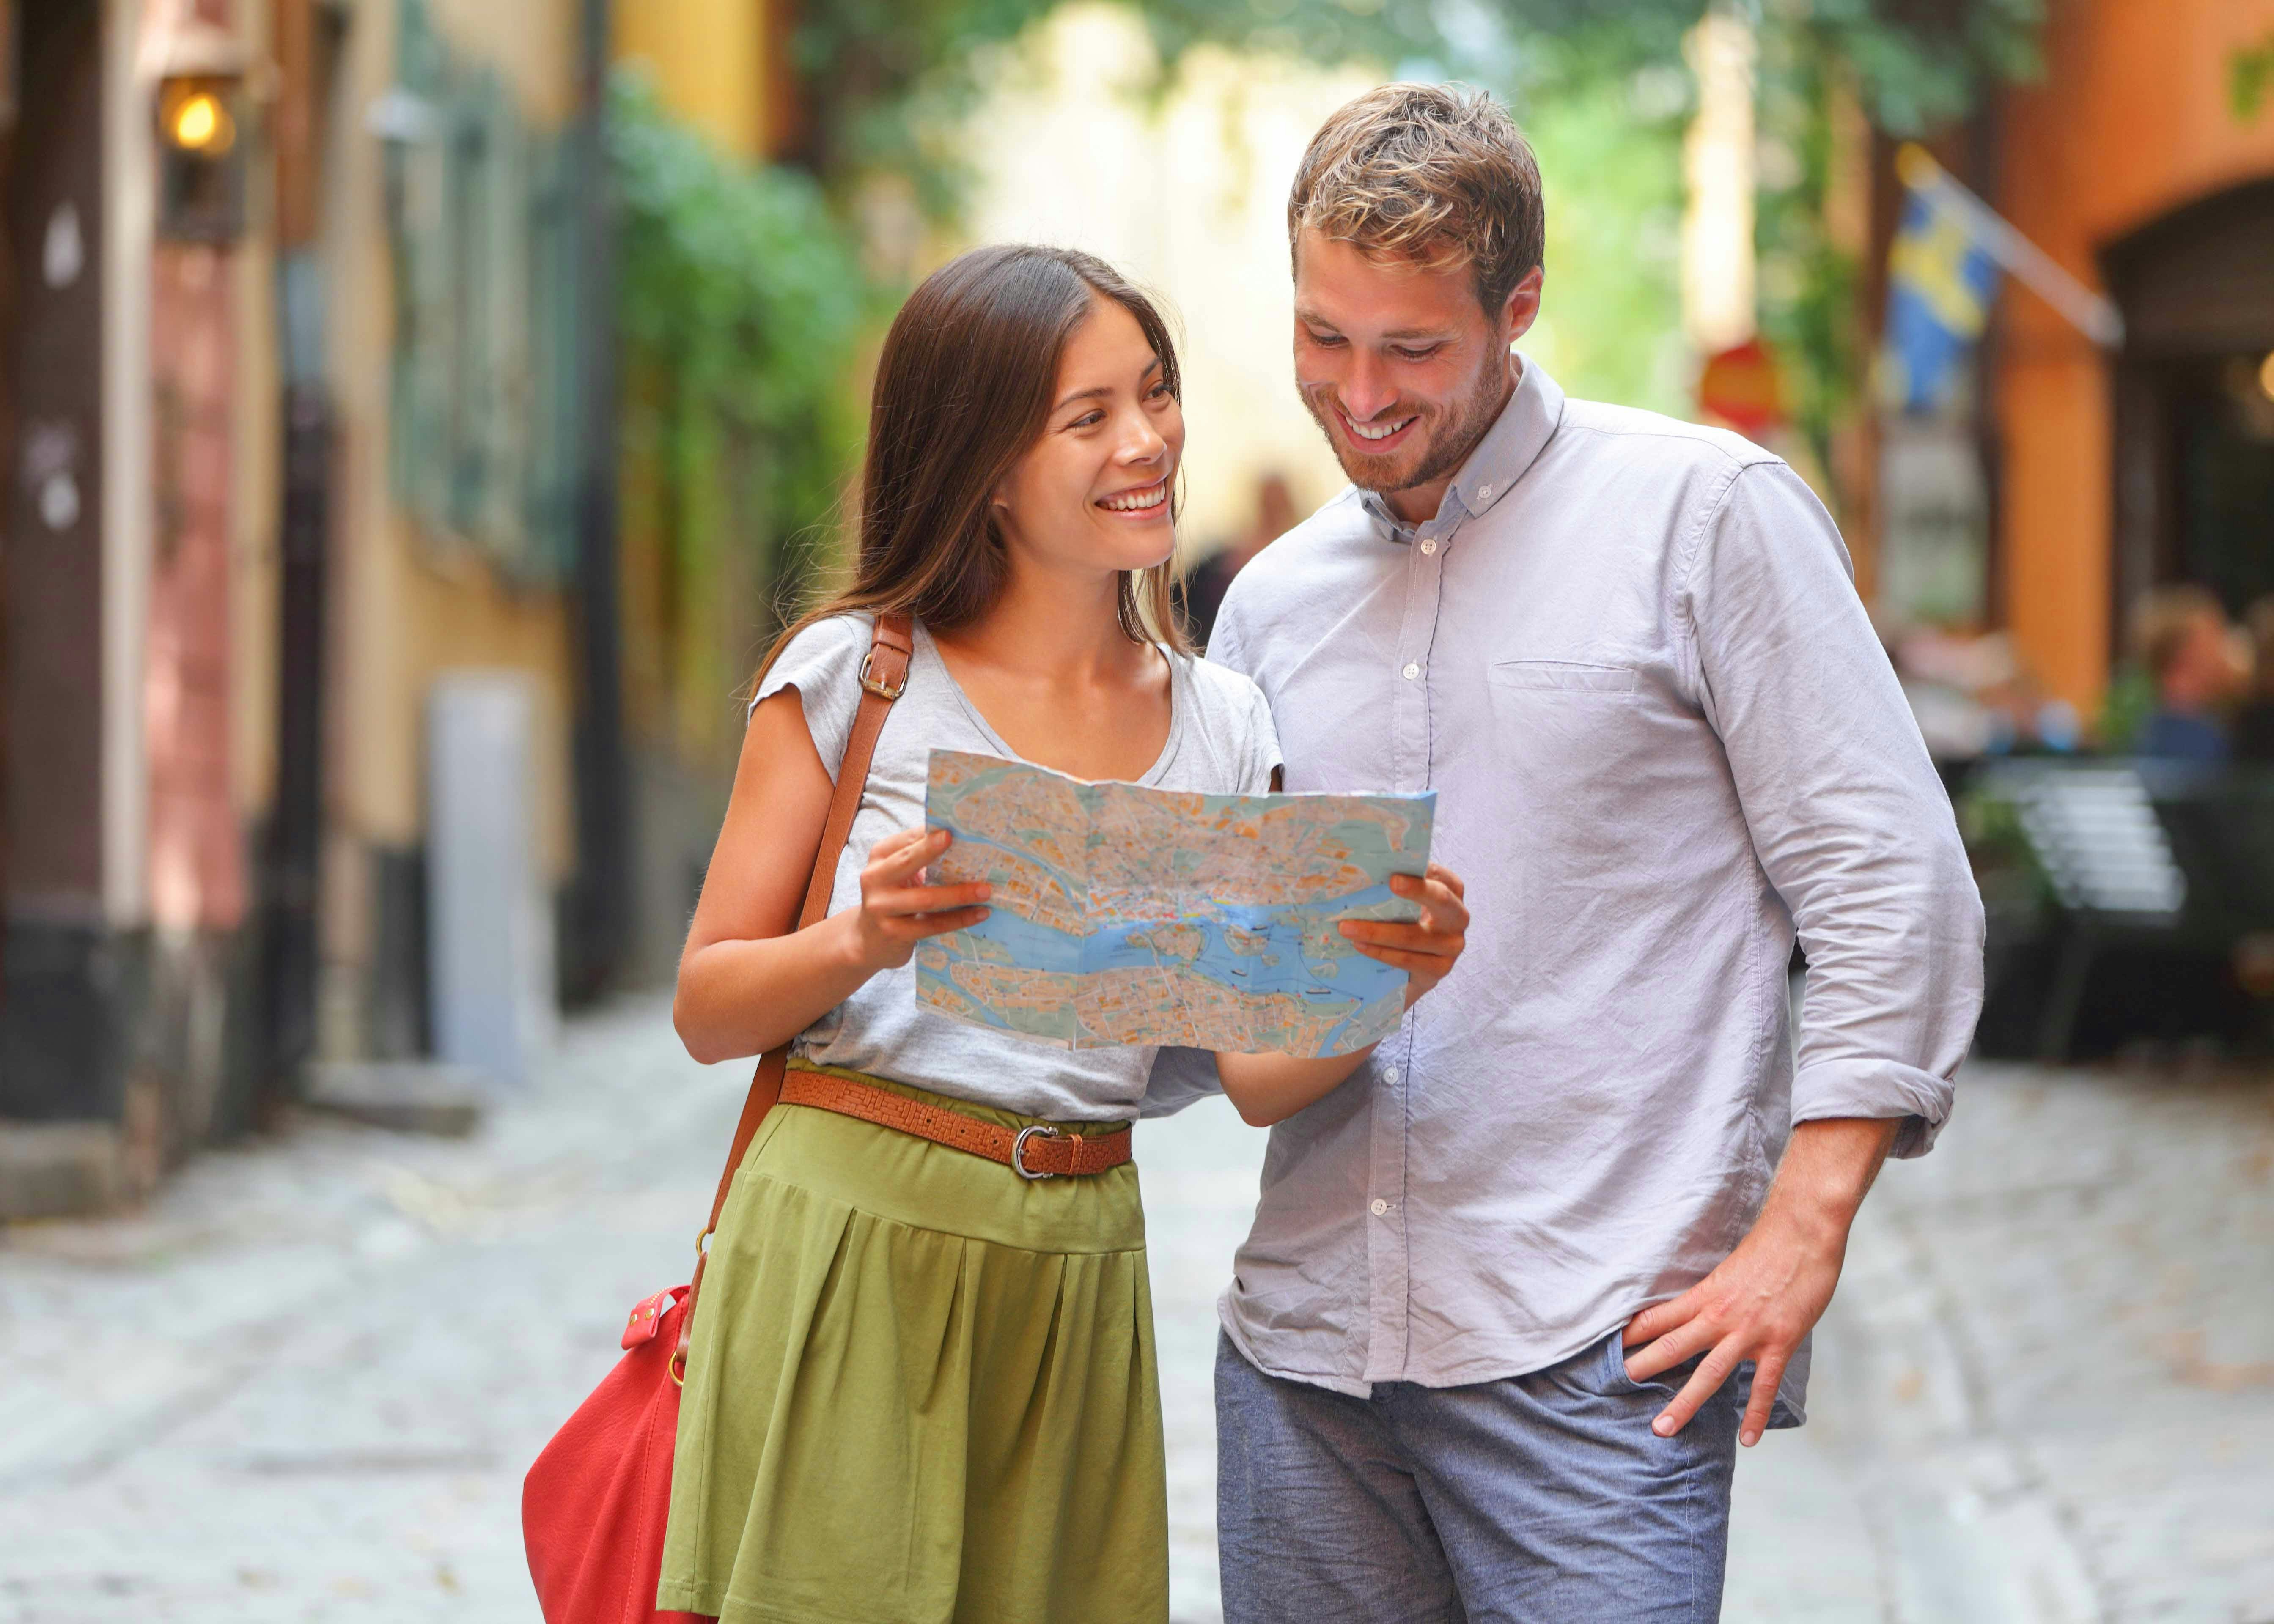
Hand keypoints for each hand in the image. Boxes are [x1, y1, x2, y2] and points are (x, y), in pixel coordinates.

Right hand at [847, 828, 989, 972]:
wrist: (867, 941)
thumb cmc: (893, 899)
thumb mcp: (897, 874)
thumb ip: (918, 857)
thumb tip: (960, 840)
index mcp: (879, 858)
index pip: (905, 840)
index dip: (928, 833)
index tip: (953, 827)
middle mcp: (874, 879)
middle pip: (906, 862)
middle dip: (931, 850)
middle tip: (955, 841)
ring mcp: (881, 908)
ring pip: (925, 899)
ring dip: (959, 894)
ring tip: (985, 890)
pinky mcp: (893, 932)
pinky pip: (932, 925)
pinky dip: (959, 919)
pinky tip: (980, 913)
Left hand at [1339, 863, 1467, 1005]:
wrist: (1413, 967)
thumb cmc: (1407, 922)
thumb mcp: (1406, 902)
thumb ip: (1396, 886)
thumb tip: (1363, 872)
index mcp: (1452, 891)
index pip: (1441, 875)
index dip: (1423, 869)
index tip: (1402, 867)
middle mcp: (1458, 917)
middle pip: (1441, 900)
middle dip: (1417, 890)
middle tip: (1391, 883)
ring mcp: (1452, 946)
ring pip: (1413, 936)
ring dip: (1376, 931)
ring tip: (1347, 927)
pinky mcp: (1439, 969)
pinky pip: (1407, 960)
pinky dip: (1380, 952)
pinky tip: (1359, 945)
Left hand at [1619, 1117, 1897, 1446]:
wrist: (1803, 1232)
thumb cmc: (1770, 1247)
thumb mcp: (1730, 1271)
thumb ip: (1715, 1296)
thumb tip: (1701, 1312)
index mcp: (1705, 1295)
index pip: (1659, 1317)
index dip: (1633, 1334)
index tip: (1610, 1349)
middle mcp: (1719, 1315)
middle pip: (1673, 1345)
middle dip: (1644, 1367)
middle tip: (1618, 1387)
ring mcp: (1749, 1332)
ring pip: (1710, 1373)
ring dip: (1685, 1402)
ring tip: (1663, 1428)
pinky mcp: (1779, 1341)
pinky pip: (1764, 1385)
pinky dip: (1756, 1414)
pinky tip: (1747, 1439)